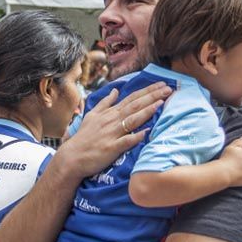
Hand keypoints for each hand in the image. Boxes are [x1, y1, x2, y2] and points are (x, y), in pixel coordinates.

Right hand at [56, 82, 171, 179]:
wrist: (72, 157)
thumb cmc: (84, 137)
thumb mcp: (92, 115)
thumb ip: (106, 103)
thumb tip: (116, 90)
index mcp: (110, 113)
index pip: (132, 98)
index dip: (148, 91)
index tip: (162, 84)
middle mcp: (112, 121)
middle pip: (135, 105)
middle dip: (153, 96)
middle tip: (168, 88)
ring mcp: (112, 134)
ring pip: (132, 120)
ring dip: (147, 111)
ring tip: (161, 103)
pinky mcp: (111, 148)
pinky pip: (126, 141)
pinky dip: (136, 136)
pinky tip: (147, 132)